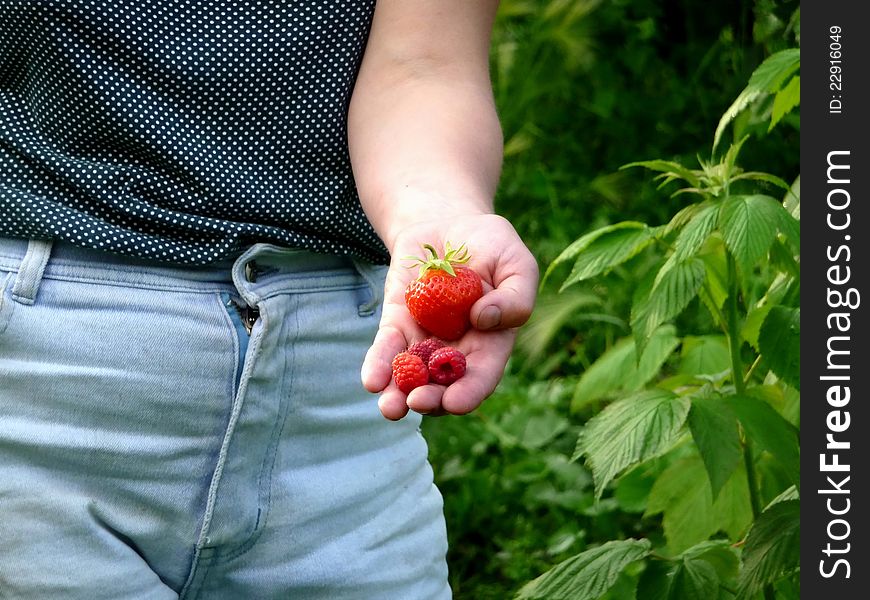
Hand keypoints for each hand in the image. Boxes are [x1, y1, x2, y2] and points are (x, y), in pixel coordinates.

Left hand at [361, 213, 538, 419]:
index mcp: (491, 343)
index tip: (455, 402)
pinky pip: (387, 347)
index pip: (481, 375)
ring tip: (390, 406)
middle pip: (443, 385)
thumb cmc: (492, 246)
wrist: (450, 224)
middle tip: (417, 401)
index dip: (469, 392)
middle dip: (430, 399)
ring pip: (411, 376)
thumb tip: (484, 319)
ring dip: (398, 395)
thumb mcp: (517, 263)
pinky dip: (379, 364)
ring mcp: (425, 339)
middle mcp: (457, 350)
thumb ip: (516, 295)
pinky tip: (373, 380)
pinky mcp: (397, 323)